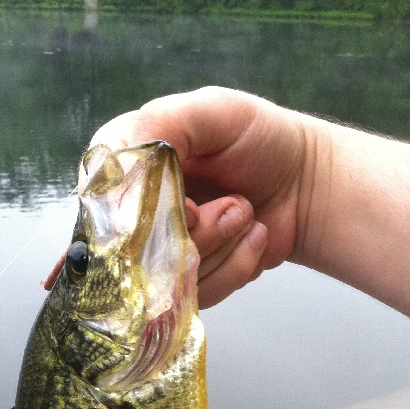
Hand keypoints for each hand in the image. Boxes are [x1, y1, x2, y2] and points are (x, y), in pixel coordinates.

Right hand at [90, 87, 307, 306]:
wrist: (305, 182)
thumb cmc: (259, 139)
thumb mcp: (212, 110)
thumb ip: (162, 125)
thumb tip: (126, 181)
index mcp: (124, 166)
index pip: (104, 205)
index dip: (147, 213)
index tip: (190, 204)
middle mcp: (132, 213)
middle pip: (137, 251)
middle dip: (197, 230)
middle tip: (233, 202)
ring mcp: (158, 253)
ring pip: (168, 279)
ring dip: (222, 245)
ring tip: (246, 213)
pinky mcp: (186, 285)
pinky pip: (197, 297)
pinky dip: (235, 267)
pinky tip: (252, 237)